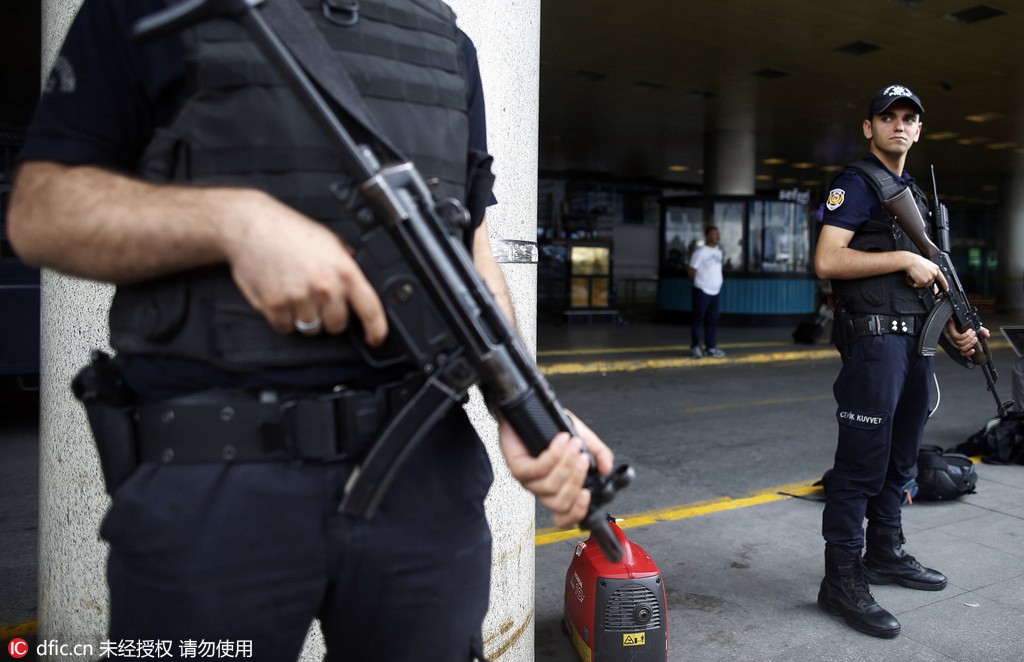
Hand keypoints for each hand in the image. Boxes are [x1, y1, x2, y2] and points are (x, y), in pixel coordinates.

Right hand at [224, 191, 387, 344]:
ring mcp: (299, 298)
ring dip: (304, 317)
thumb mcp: (330, 241)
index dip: (376, 330)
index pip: (370, 309)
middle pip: (337, 325)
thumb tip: (361, 282)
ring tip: (296, 293)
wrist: (252, 226)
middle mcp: (325, 287)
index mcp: (344, 271)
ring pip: (310, 328)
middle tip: (317, 300)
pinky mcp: (275, 305)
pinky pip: (286, 327)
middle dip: (330, 318)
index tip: (375, 339)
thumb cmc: (291, 231)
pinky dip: (283, 318)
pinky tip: (281, 297)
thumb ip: (347, 264)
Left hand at [498, 412, 613, 528]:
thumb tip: (607, 467)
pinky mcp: (517, 468)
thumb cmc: (551, 428)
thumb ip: (598, 454)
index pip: (564, 517)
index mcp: (558, 488)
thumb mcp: (583, 439)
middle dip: (576, 480)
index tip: (588, 495)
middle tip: (583, 458)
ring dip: (566, 463)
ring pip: (550, 486)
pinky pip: (538, 470)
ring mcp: (528, 481)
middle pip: (560, 503)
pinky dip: (554, 455)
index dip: (577, 513)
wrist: (528, 411)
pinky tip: (560, 440)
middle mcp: (542, 489)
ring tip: (573, 444)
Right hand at [905, 254, 947, 291]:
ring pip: (924, 284)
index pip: (942, 278)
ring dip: (919, 282)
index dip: (945, 285)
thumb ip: (930, 270)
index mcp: (936, 268)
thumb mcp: (927, 264)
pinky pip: (918, 285)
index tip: (946, 289)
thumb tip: (928, 275)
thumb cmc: (915, 261)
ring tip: (915, 275)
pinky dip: (914, 283)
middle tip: (918, 276)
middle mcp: (934, 274)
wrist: (910, 261)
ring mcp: (929, 278)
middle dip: (924, 281)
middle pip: (930, 283)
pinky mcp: (923, 281)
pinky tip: (913, 277)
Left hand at [947, 320, 987, 356]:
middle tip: (975, 338)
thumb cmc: (965, 324)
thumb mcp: (977, 328)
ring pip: (961, 343)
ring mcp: (954, 338)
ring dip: (969, 338)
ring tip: (973, 332)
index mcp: (963, 343)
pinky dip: (966, 334)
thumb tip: (987, 335)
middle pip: (963, 348)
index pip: (963, 352)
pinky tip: (969, 330)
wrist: (956, 318)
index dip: (967, 353)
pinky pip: (959, 337)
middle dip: (971, 344)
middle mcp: (958, 342)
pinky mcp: (952, 334)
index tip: (973, 351)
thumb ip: (983, 332)